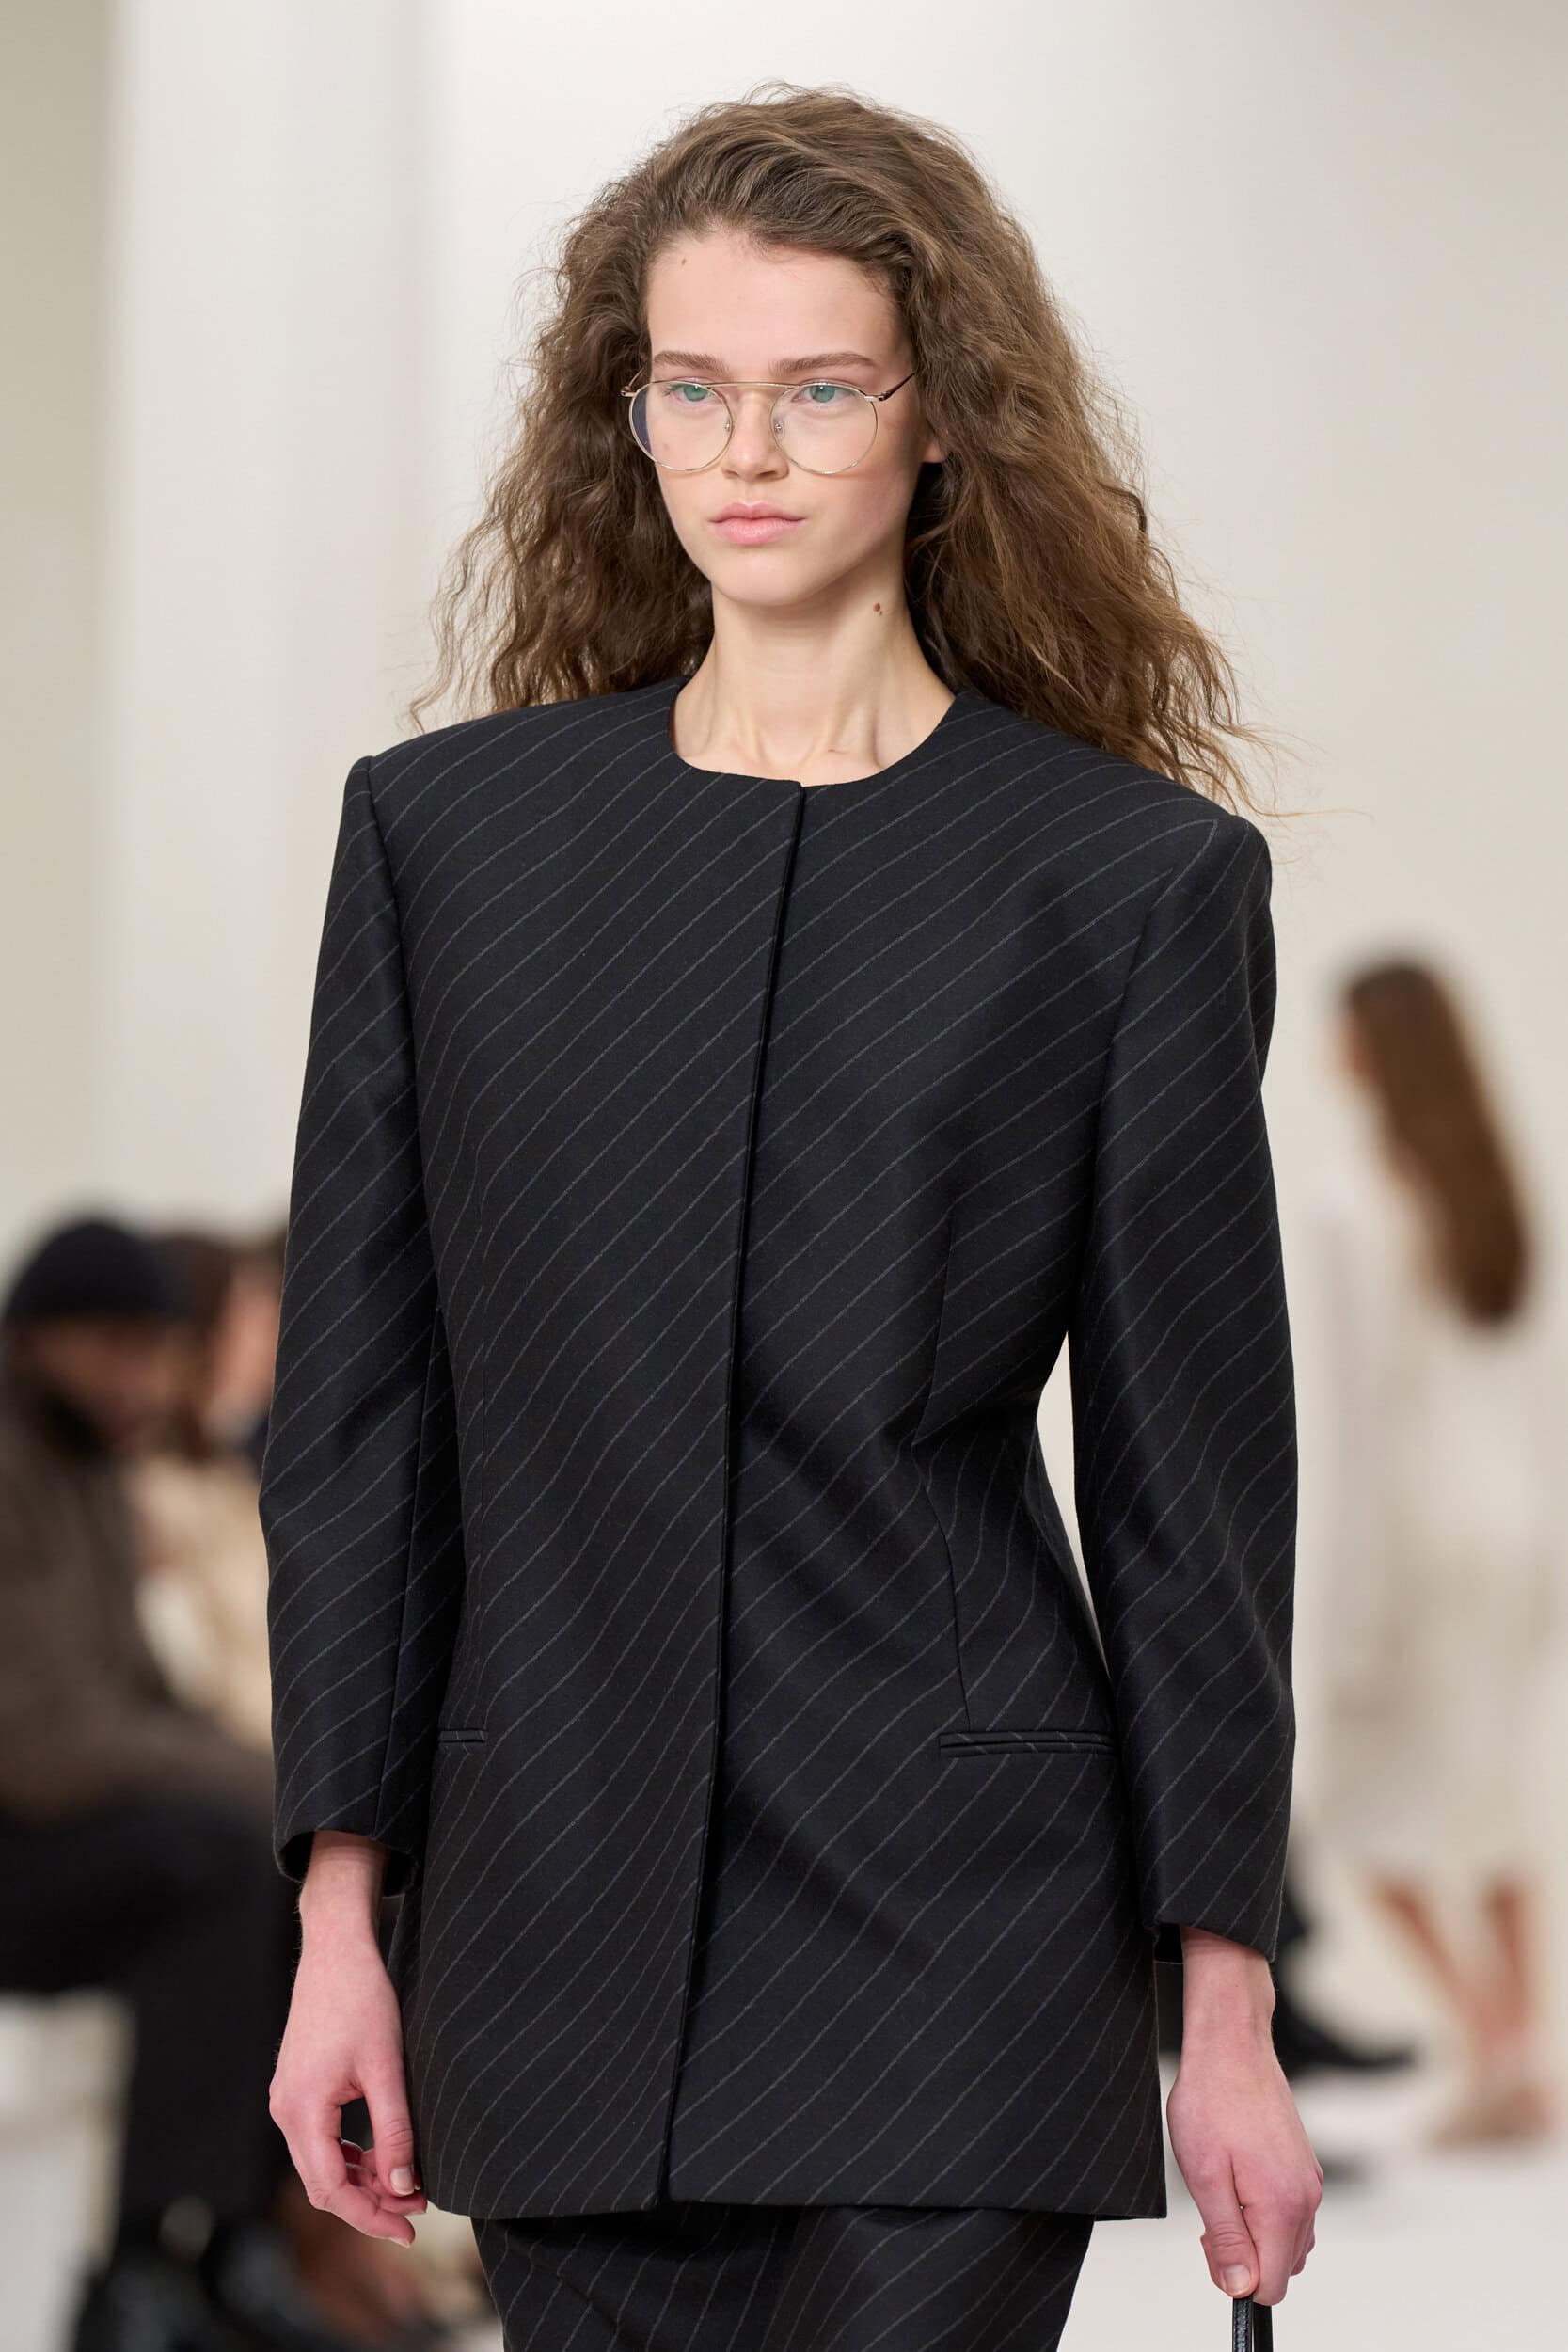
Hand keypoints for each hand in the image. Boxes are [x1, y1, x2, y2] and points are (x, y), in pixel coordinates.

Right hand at [268, 1843, 425, 2243]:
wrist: (336, 1951)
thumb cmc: (362, 2000)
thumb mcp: (386, 2067)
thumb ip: (394, 2131)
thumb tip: (403, 2187)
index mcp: (302, 2110)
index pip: (331, 2190)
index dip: (370, 2217)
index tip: (408, 2228)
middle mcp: (285, 2110)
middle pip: (322, 2184)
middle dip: (368, 2204)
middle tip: (415, 2212)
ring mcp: (287, 2100)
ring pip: (320, 2164)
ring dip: (360, 2180)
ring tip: (406, 2185)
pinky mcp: (296, 2089)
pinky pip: (318, 2141)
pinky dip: (348, 2157)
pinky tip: (380, 2157)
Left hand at [1167, 1931, 1322, 2305]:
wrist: (1232, 2045)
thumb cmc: (1211, 2101)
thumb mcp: (1203, 2175)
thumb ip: (1225, 2238)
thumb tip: (1240, 2287)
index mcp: (1282, 2206)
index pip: (1271, 2286)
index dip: (1234, 2277)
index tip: (1209, 2241)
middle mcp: (1306, 2198)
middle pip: (1282, 2268)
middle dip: (1245, 2257)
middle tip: (1210, 2213)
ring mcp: (1309, 2181)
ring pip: (1287, 2243)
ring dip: (1255, 2234)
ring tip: (1223, 2192)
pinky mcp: (1304, 2166)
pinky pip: (1291, 2214)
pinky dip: (1264, 2213)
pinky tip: (1238, 2179)